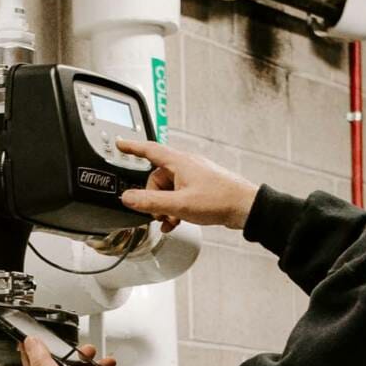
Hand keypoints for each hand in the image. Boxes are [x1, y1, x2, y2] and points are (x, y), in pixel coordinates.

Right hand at [115, 138, 256, 232]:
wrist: (246, 207)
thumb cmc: (219, 200)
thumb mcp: (179, 204)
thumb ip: (150, 201)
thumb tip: (128, 198)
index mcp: (179, 162)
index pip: (149, 150)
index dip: (132, 147)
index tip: (120, 144)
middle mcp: (186, 165)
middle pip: (156, 177)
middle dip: (153, 197)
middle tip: (157, 213)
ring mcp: (194, 175)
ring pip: (168, 188)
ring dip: (164, 206)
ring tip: (170, 220)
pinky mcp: (201, 186)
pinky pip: (179, 194)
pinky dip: (174, 208)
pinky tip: (176, 222)